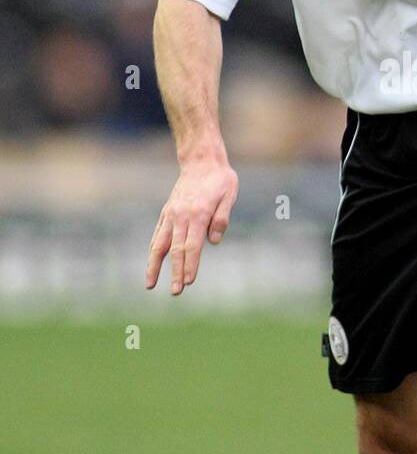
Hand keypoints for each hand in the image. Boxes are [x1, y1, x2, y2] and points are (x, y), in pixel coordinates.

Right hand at [146, 158, 238, 294]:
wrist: (201, 160)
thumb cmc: (220, 179)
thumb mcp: (229, 195)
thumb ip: (221, 218)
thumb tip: (213, 241)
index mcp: (198, 213)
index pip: (193, 245)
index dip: (191, 265)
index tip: (189, 282)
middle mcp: (181, 216)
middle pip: (176, 249)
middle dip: (176, 272)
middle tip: (176, 292)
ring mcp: (171, 215)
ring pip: (160, 244)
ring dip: (155, 266)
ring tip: (150, 285)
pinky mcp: (167, 213)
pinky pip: (157, 235)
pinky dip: (153, 251)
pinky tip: (151, 264)